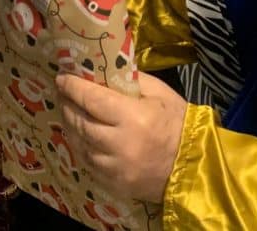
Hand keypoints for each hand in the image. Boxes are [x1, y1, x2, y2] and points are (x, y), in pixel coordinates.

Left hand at [57, 72, 187, 203]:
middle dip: (68, 106)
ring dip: (71, 127)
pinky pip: (88, 164)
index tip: (62, 77)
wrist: (195, 166)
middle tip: (62, 93)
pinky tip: (81, 137)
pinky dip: (81, 148)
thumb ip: (131, 81)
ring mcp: (115, 168)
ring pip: (80, 145)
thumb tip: (105, 71)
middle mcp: (120, 144)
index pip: (92, 99)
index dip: (73, 87)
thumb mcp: (160, 93)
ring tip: (68, 113)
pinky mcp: (115, 185)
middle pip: (81, 123)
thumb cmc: (178, 123)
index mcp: (133, 117)